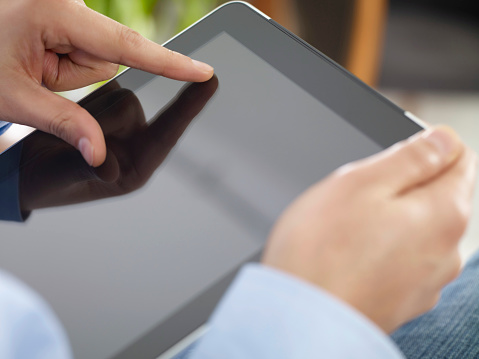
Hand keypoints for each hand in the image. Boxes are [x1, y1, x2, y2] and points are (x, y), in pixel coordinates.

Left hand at [0, 0, 213, 166]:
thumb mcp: (13, 97)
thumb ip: (63, 124)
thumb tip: (100, 155)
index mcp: (54, 12)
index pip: (126, 46)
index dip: (168, 62)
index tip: (202, 70)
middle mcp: (67, 4)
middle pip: (106, 56)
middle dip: (74, 74)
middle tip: (34, 72)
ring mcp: (68, 10)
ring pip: (95, 58)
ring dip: (68, 71)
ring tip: (32, 64)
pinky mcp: (67, 18)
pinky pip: (85, 51)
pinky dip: (66, 63)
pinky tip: (37, 57)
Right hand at [18, 75, 217, 211]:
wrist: (23, 171)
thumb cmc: (45, 185)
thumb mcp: (61, 179)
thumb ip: (87, 169)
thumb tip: (110, 167)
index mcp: (135, 169)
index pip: (167, 135)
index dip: (188, 108)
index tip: (210, 82)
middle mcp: (133, 147)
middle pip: (133, 107)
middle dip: (102, 114)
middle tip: (77, 132)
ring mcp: (121, 129)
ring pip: (118, 95)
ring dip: (90, 107)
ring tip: (65, 135)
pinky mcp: (107, 114)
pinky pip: (106, 89)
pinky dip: (88, 99)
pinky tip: (71, 119)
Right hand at [262, 127, 476, 332]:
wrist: (300, 320)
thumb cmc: (321, 251)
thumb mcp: (362, 182)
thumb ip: (413, 156)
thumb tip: (445, 139)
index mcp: (444, 213)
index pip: (459, 157)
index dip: (425, 146)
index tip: (391, 155)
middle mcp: (447, 252)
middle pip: (435, 196)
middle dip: (400, 186)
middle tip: (356, 196)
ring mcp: (426, 281)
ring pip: (414, 229)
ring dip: (388, 219)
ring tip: (347, 230)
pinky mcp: (403, 300)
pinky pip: (400, 260)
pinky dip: (380, 250)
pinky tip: (349, 256)